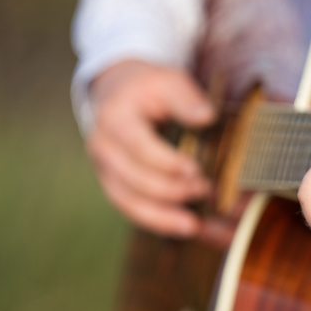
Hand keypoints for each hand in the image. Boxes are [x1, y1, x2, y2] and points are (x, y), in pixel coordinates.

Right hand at [86, 60, 215, 236]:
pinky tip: (184, 229)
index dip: (166, 162)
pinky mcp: (113, 185)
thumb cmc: (147, 88)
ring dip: (163, 218)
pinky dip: (158, 222)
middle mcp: (103, 148)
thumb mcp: (168, 81)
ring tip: (194, 226)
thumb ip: (186, 98)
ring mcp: (105, 170)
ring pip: (129, 202)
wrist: (118, 93)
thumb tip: (207, 117)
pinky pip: (132, 210)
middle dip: (171, 190)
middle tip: (206, 191)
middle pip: (134, 179)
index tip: (195, 170)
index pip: (138, 146)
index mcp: (114, 119)